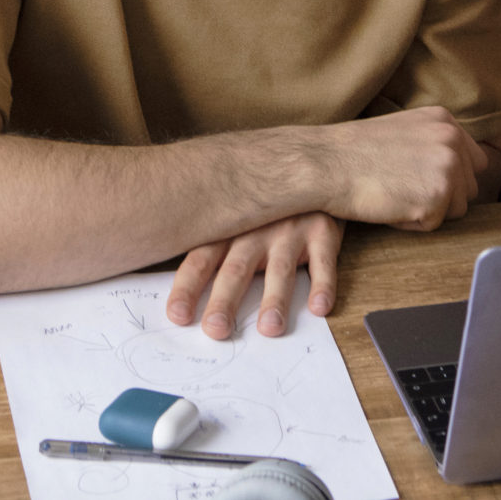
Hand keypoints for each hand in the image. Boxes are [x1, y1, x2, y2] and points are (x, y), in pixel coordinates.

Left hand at [167, 213, 341, 339]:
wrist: (312, 170)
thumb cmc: (264, 210)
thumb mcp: (233, 221)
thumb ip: (212, 255)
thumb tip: (180, 305)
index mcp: (227, 230)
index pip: (201, 260)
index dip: (187, 287)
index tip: (177, 315)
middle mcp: (255, 229)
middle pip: (236, 268)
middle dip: (225, 300)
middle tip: (216, 329)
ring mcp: (290, 229)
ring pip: (280, 268)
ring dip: (275, 299)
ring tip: (269, 328)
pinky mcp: (322, 232)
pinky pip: (323, 261)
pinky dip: (323, 284)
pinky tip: (319, 308)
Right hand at [315, 107, 480, 231]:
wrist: (325, 163)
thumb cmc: (353, 151)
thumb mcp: (403, 130)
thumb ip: (433, 143)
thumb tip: (454, 170)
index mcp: (445, 120)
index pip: (474, 162)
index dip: (451, 179)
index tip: (423, 182)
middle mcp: (452, 140)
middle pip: (469, 188)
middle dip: (442, 197)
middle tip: (402, 188)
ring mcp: (447, 167)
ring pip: (457, 209)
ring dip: (428, 211)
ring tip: (395, 194)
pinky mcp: (438, 197)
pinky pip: (433, 225)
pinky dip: (411, 223)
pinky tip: (389, 205)